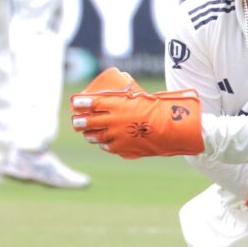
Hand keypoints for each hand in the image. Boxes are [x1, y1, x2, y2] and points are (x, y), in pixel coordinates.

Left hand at [70, 68, 202, 158]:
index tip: (75, 102)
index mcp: (118, 104)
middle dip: (80, 121)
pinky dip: (104, 144)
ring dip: (90, 135)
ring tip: (87, 134)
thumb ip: (128, 101)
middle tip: (76, 121)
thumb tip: (122, 100)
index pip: (92, 102)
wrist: (172, 128)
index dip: (81, 102)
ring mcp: (117, 135)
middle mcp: (114, 120)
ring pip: (96, 136)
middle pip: (89, 121)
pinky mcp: (123, 147)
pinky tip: (103, 143)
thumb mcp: (141, 99)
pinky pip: (109, 147)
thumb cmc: (160, 109)